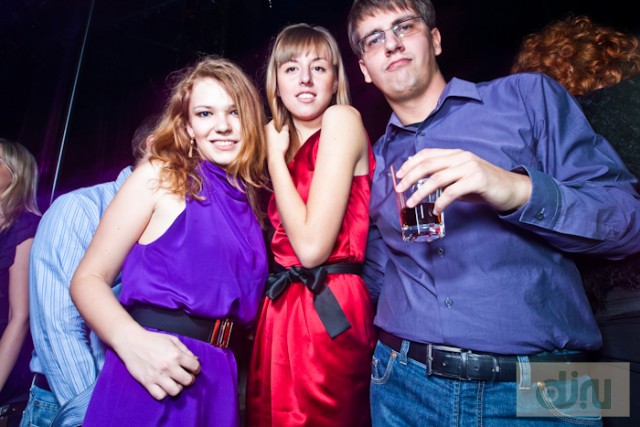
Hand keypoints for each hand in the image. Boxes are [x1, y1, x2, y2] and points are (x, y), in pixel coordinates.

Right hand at [116, 328, 200, 399]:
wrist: (131, 342)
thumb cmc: (152, 339)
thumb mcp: (172, 339)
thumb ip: (185, 350)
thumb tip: (195, 359)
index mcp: (176, 354)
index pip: (195, 367)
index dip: (196, 368)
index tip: (193, 369)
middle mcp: (168, 366)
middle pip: (188, 381)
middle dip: (189, 379)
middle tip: (185, 377)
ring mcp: (157, 376)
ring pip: (175, 391)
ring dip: (177, 388)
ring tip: (174, 382)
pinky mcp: (147, 382)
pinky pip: (160, 396)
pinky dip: (164, 393)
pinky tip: (163, 386)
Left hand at [266, 120, 289, 160]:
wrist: (275, 157)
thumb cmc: (279, 145)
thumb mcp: (285, 134)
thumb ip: (285, 128)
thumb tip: (285, 126)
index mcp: (269, 127)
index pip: (273, 120)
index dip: (279, 121)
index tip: (283, 122)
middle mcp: (265, 132)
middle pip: (271, 127)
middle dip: (277, 128)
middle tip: (283, 129)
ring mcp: (264, 139)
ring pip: (271, 134)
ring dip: (276, 134)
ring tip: (282, 137)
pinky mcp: (266, 145)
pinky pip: (270, 140)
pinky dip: (274, 140)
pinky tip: (279, 143)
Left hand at [394, 148, 531, 214]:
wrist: (511, 190)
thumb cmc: (483, 186)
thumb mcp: (460, 178)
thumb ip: (443, 178)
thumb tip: (420, 185)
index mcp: (456, 154)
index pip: (427, 154)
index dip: (410, 163)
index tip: (399, 175)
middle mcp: (461, 157)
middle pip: (428, 165)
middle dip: (410, 177)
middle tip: (399, 189)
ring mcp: (470, 167)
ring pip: (437, 179)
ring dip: (421, 192)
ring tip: (412, 203)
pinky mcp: (477, 180)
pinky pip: (452, 192)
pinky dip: (441, 202)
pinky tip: (436, 209)